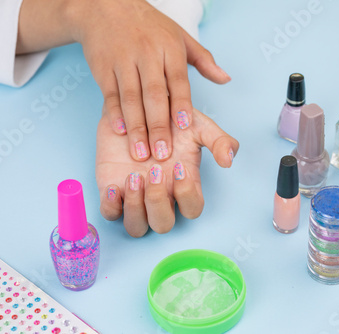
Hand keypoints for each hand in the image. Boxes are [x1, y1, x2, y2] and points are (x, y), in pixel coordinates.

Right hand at [17, 0, 230, 161]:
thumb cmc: (148, 25)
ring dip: (136, 127)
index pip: (178, 80)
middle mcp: (146, 54)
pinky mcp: (103, 67)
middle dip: (158, 126)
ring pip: (131, 98)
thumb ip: (203, 59)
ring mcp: (123, 60)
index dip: (181, 104)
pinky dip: (114, 113)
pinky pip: (110, 94)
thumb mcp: (179, 36)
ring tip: (141, 152)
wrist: (105, 6)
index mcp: (169, 48)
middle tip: (162, 153)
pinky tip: (120, 131)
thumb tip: (225, 78)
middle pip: (154, 94)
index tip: (185, 129)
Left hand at [96, 107, 238, 236]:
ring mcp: (135, 197)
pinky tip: (115, 186)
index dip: (186, 195)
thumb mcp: (198, 125)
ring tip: (133, 177)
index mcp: (182, 185)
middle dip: (158, 203)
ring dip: (136, 208)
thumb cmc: (169, 117)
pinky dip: (111, 207)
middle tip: (154, 171)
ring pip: (137, 227)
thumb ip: (219, 140)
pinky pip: (110, 215)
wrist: (135, 103)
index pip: (192, 209)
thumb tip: (229, 160)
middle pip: (163, 225)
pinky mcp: (111, 191)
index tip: (178, 167)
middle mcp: (160, 196)